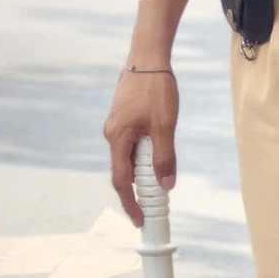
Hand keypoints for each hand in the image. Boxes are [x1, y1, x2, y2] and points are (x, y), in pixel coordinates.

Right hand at [103, 67, 177, 225]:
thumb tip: (166, 185)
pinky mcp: (124, 118)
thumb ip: (164, 157)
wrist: (148, 57)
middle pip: (124, 171)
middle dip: (140, 189)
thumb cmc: (155, 88)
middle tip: (159, 202)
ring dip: (144, 170)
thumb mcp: (164, 125)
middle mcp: (112, 134)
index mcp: (117, 137)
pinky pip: (132, 144)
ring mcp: (117, 125)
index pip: (121, 181)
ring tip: (163, 173)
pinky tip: (159, 149)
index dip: (130, 203)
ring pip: (130, 157)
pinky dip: (144, 155)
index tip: (140, 220)